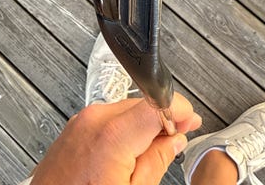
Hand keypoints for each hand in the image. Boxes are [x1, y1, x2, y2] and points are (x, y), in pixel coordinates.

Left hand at [30, 92, 201, 184]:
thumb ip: (157, 162)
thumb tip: (174, 140)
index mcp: (112, 135)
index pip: (157, 103)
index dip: (179, 109)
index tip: (191, 119)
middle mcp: (95, 120)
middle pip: (143, 105)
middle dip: (163, 118)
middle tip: (178, 135)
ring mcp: (81, 121)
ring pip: (126, 110)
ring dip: (143, 124)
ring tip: (152, 150)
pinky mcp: (74, 126)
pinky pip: (108, 118)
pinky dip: (124, 128)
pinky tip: (129, 150)